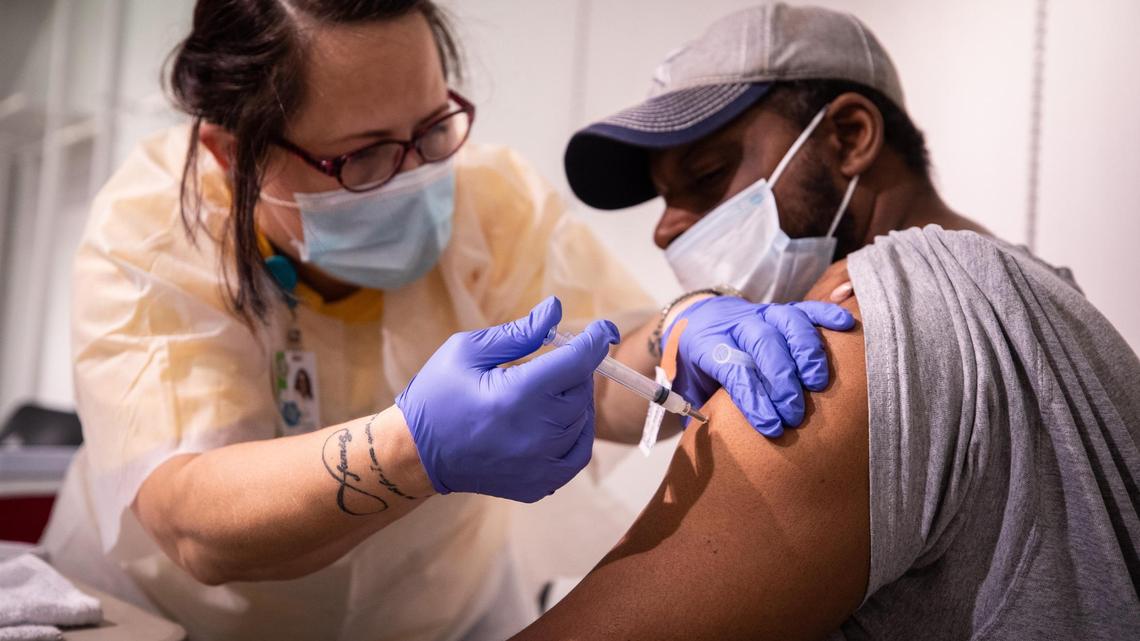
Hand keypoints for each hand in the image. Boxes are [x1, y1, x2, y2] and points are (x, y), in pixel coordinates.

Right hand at [396, 296, 618, 502]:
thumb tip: (555, 309)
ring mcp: (539, 464)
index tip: (602, 330)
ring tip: (545, 391)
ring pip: (582, 420)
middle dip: (574, 370)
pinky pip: (578, 453)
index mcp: (517, 395)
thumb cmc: (437, 396)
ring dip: (573, 400)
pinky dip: (578, 432)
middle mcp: (535, 433)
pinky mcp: (539, 483)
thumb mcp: (467, 351)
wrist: (415, 455)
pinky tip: (560, 419)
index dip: (594, 341)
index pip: (578, 362)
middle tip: (551, 364)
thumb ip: (518, 332)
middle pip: (581, 390)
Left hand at [662, 297, 853, 436]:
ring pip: (789, 322)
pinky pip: (807, 307)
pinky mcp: (782, 310)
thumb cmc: (696, 364)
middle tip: (795, 415)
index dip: (754, 398)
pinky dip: (828, 315)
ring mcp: (762, 313)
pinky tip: (846, 326)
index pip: (733, 368)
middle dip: (783, 380)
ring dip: (807, 353)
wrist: (698, 320)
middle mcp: (737, 324)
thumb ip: (695, 411)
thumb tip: (710, 445)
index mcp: (707, 343)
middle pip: (764, 343)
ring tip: (819, 385)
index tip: (771, 427)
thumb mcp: (685, 388)